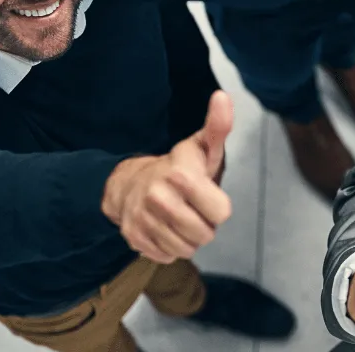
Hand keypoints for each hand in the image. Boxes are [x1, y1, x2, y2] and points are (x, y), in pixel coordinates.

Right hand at [102, 91, 234, 262]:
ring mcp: (143, 219)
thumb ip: (218, 127)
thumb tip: (223, 97)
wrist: (130, 183)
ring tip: (180, 216)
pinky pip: (167, 256)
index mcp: (180, 175)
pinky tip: (164, 227)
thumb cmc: (178, 167)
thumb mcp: (202, 147)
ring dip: (187, 237)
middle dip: (204, 225)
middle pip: (204, 235)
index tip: (207, 194)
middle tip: (194, 208)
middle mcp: (158, 198)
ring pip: (186, 249)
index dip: (219, 207)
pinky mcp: (133, 238)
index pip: (221, 213)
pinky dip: (169, 246)